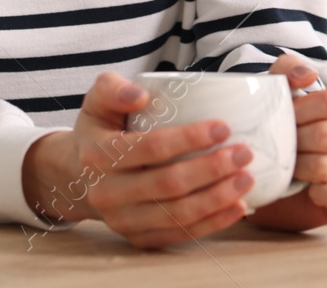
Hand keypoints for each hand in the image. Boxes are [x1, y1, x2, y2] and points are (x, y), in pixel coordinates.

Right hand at [21, 72, 256, 248]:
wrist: (79, 176)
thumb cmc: (100, 130)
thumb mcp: (96, 100)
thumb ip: (112, 87)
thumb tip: (141, 95)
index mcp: (98, 155)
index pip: (150, 148)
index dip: (189, 138)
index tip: (223, 128)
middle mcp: (107, 193)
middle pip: (168, 184)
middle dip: (211, 169)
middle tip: (243, 153)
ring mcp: (122, 221)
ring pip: (177, 215)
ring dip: (217, 199)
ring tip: (247, 179)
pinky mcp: (138, 239)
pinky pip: (179, 235)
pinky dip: (212, 223)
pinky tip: (237, 207)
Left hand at [243, 53, 326, 231]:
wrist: (272, 180)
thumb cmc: (281, 133)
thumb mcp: (277, 95)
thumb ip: (287, 71)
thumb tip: (308, 74)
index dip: (303, 109)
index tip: (284, 117)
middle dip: (295, 141)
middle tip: (280, 146)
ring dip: (299, 167)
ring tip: (288, 168)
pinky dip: (314, 192)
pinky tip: (306, 189)